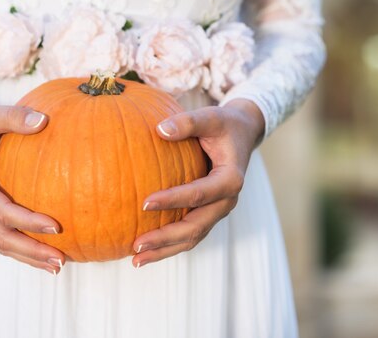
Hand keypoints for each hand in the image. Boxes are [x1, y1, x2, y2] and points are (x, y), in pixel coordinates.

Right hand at [0, 90, 64, 274]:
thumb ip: (13, 117)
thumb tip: (44, 120)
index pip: (2, 211)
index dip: (28, 221)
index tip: (56, 227)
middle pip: (1, 237)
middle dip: (31, 252)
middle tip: (61, 260)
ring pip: (0, 241)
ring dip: (28, 256)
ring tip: (57, 265)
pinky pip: (2, 232)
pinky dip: (23, 245)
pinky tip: (46, 248)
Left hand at [132, 99, 264, 267]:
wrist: (242, 134)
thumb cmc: (223, 124)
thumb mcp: (210, 117)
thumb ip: (188, 122)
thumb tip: (160, 129)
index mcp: (230, 179)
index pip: (199, 194)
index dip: (173, 200)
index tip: (144, 203)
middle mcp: (226, 201)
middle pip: (196, 227)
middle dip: (166, 238)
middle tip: (136, 245)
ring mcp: (218, 211)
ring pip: (192, 238)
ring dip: (165, 250)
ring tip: (136, 260)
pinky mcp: (208, 214)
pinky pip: (189, 234)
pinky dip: (168, 245)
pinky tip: (144, 251)